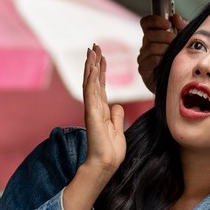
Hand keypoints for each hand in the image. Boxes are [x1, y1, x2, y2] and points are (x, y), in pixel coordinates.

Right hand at [82, 44, 127, 176]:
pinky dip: (91, 78)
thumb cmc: (111, 151)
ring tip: (92, 50)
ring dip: (91, 65)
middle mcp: (95, 107)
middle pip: (94, 80)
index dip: (101, 71)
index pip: (101, 86)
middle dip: (94, 62)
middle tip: (94, 46)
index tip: (102, 56)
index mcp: (102, 111)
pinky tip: (92, 66)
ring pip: (90, 82)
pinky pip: (90, 92)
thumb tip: (117, 105)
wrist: (106, 164)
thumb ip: (116, 116)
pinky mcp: (92, 113)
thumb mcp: (118, 129)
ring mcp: (92, 109)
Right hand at [137, 11, 182, 91]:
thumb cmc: (179, 60)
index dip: (155, 20)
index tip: (168, 23)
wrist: (177, 83)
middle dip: (165, 36)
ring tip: (173, 54)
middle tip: (175, 41)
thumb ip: (182, 26)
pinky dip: (160, 59)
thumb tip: (175, 18)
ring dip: (165, 49)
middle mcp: (146, 45)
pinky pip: (150, 60)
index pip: (146, 22)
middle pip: (150, 34)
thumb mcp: (184, 40)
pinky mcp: (143, 69)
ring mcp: (143, 57)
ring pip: (151, 47)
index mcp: (154, 36)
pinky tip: (166, 62)